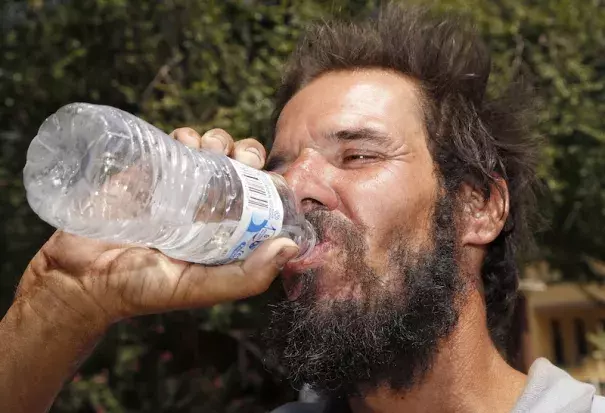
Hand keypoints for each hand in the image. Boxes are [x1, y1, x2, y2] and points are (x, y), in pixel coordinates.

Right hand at [17, 128, 297, 328]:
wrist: (79, 277)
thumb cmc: (140, 289)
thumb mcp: (198, 288)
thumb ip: (246, 277)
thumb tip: (292, 247)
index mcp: (224, 233)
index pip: (259, 199)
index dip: (269, 182)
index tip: (267, 175)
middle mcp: (206, 208)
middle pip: (240, 167)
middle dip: (246, 153)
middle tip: (237, 157)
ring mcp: (179, 187)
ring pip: (212, 149)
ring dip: (219, 139)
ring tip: (207, 148)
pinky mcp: (151, 170)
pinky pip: (177, 141)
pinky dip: (187, 134)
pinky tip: (184, 141)